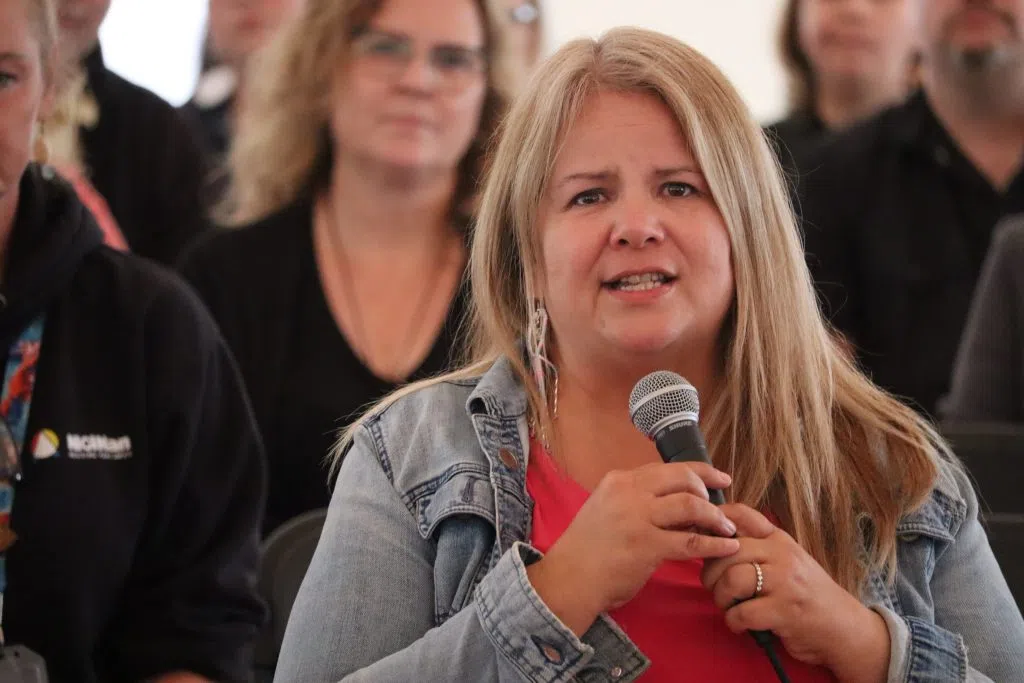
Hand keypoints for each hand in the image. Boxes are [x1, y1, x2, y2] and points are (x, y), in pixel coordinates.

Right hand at [528, 462, 739, 634]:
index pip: (666, 467)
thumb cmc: (588, 549)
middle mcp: (629, 492)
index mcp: (619, 481)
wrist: (568, 578)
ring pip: (691, 505)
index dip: (698, 471)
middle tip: (724, 505)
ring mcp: (637, 518)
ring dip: (715, 516)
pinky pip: (692, 541)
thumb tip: (673, 499)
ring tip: (728, 528)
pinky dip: (715, 544)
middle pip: (682, 478)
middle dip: (709, 489)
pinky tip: (728, 547)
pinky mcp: (647, 546)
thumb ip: (634, 499)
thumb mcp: (606, 508)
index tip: (718, 478)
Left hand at [701, 505, 889, 682]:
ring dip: (720, 597)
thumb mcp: (786, 560)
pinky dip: (733, 621)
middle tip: (712, 586)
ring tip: (727, 606)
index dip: (713, 521)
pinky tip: (739, 623)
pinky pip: (742, 612)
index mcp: (779, 538)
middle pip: (727, 550)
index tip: (702, 538)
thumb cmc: (806, 593)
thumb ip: (756, 548)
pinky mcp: (785, 611)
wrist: (843, 627)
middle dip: (710, 572)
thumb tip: (712, 540)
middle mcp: (782, 554)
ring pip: (732, 579)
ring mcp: (785, 582)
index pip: (742, 514)